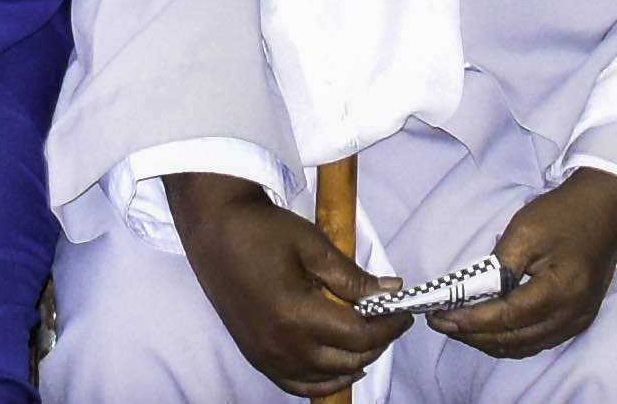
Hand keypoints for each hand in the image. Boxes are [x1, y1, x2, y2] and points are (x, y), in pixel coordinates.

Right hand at [169, 174, 404, 395]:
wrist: (214, 230)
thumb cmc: (263, 230)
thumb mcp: (313, 245)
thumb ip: (352, 275)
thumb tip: (391, 290)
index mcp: (299, 315)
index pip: (359, 336)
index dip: (388, 327)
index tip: (403, 313)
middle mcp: (283, 345)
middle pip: (346, 361)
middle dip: (376, 344)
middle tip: (388, 321)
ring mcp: (267, 356)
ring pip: (325, 378)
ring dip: (353, 363)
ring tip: (367, 340)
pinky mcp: (256, 356)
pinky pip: (296, 385)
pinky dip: (323, 382)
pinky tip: (338, 368)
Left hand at [434, 167, 616, 358]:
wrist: (606, 207)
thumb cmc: (564, 213)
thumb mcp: (525, 231)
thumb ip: (498, 267)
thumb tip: (473, 294)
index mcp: (560, 290)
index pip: (506, 317)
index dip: (470, 321)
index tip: (440, 317)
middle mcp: (571, 315)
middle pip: (514, 340)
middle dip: (473, 335)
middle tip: (442, 323)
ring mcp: (577, 321)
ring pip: (524, 346)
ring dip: (489, 341)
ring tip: (460, 327)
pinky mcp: (578, 319)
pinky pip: (538, 341)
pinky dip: (511, 340)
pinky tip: (490, 329)